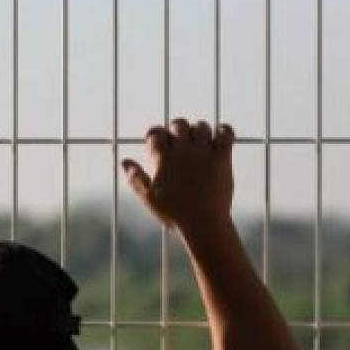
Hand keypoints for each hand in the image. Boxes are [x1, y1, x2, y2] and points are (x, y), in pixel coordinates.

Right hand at [120, 118, 234, 233]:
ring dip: (198, 130)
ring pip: (201, 126)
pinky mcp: (222, 158)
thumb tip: (124, 161)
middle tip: (178, 143)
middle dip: (176, 130)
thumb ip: (136, 178)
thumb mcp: (149, 198)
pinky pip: (225, 133)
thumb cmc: (174, 214)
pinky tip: (218, 139)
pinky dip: (223, 131)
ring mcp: (204, 153)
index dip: (155, 136)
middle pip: (179, 124)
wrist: (204, 224)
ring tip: (197, 143)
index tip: (158, 146)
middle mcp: (183, 151)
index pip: (156, 132)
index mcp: (164, 159)